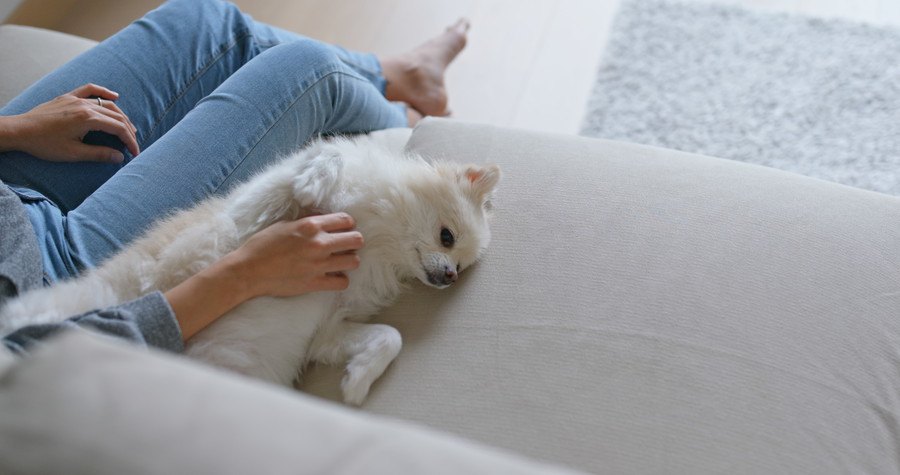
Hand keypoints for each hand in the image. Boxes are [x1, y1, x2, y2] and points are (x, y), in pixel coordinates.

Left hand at [0, 83, 138, 162]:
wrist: (19, 131)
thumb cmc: (44, 144)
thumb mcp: (73, 153)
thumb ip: (99, 154)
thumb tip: (119, 157)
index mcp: (88, 119)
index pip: (118, 128)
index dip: (130, 141)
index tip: (135, 153)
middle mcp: (84, 106)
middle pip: (116, 116)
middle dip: (128, 131)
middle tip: (133, 144)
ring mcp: (76, 99)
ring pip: (107, 105)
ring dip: (120, 116)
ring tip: (128, 128)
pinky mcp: (68, 97)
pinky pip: (90, 90)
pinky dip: (103, 92)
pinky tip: (114, 96)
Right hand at [163, 213, 363, 339]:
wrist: (248, 271)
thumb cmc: (262, 245)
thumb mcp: (284, 225)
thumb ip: (306, 222)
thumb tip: (322, 219)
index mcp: (310, 226)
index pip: (346, 220)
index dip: (348, 224)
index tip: (344, 229)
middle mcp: (318, 244)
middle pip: (357, 240)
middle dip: (354, 241)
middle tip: (346, 245)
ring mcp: (318, 265)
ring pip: (354, 261)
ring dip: (349, 260)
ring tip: (340, 261)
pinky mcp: (315, 283)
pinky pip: (343, 282)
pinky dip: (341, 279)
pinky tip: (333, 276)